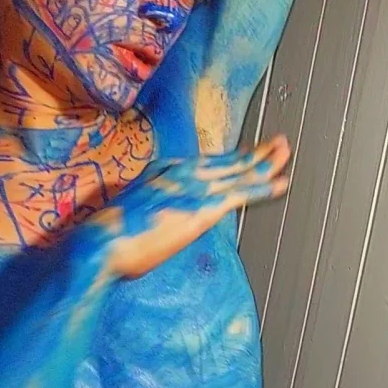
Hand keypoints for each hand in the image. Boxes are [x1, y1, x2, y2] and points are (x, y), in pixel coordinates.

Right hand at [97, 135, 289, 278]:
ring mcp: (194, 188)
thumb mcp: (128, 219)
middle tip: (276, 143)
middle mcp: (180, 173)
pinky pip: (241, 194)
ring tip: (285, 153)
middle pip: (226, 162)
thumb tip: (150, 229)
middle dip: (254, 153)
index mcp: (162, 172)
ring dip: (265, 163)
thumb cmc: (108, 239)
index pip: (204, 164)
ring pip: (239, 172)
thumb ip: (147, 216)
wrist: (102, 243)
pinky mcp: (204, 208)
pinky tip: (280, 183)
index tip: (245, 155)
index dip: (229, 160)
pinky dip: (263, 187)